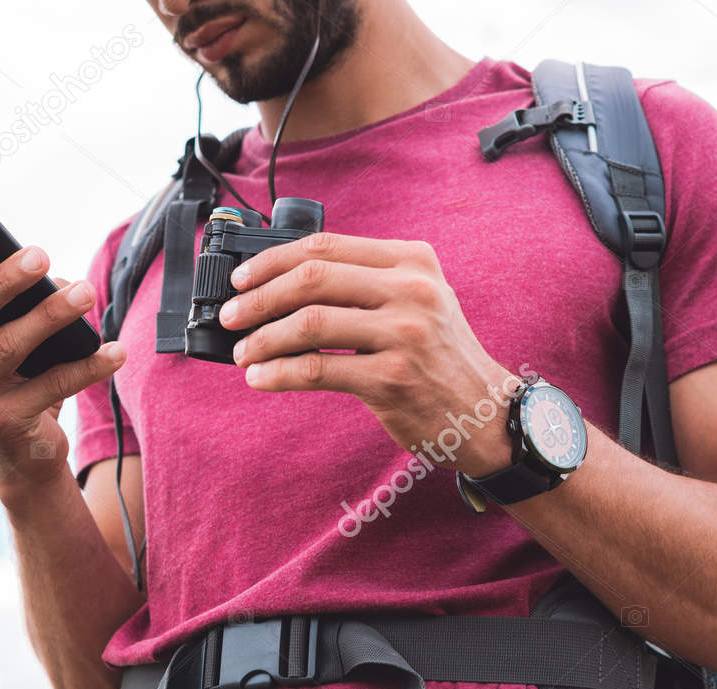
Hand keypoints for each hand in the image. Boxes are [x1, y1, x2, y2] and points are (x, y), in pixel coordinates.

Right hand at [0, 229, 125, 498]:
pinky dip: (88, 366)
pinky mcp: (4, 423)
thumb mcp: (12, 345)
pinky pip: (52, 385)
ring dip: (52, 315)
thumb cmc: (19, 385)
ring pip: (9, 346)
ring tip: (88, 293)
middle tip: (39, 254)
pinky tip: (115, 350)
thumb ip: (22, 309)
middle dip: (4, 280)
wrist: (24, 459)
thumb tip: (60, 282)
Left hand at [219, 233, 518, 476]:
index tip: (241, 279)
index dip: (272, 261)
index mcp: (412, 261)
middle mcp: (411, 290)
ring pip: (309, 323)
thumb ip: (366, 284)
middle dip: (259, 298)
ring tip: (243, 353)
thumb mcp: (417, 301)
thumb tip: (283, 284)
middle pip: (312, 279)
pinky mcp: (393, 378)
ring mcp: (405, 334)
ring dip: (263, 338)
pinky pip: (317, 369)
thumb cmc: (440, 359)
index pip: (326, 246)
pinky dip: (279, 373)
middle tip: (231, 316)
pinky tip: (261, 378)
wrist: (485, 413)